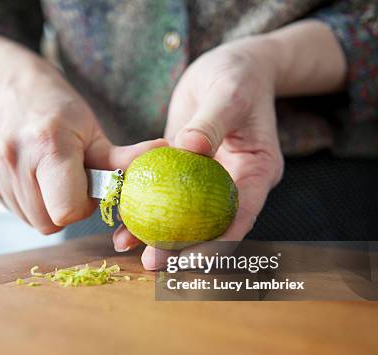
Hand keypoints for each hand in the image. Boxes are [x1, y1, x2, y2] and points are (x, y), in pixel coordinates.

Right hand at [0, 36, 164, 233]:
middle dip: (65, 208)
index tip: (86, 187)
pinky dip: (29, 200)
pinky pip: (14, 210)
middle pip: (48, 222)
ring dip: (47, 206)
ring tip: (51, 175)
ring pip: (31, 220)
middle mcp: (15, 159)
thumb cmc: (60, 110)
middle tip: (70, 181)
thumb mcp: (95, 131)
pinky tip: (33, 175)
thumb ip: (124, 158)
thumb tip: (166, 156)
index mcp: (49, 146)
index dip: (80, 207)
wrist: (12, 88)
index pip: (66, 211)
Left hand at [113, 38, 283, 267]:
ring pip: (184, 216)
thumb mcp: (228, 94)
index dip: (218, 241)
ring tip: (126, 247)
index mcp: (256, 171)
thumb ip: (212, 122)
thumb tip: (190, 148)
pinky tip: (120, 221)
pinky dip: (144, 207)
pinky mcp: (184, 172)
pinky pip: (164, 195)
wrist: (228, 67)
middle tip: (152, 263)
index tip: (193, 259)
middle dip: (182, 248)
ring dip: (157, 233)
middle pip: (210, 225)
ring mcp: (207, 180)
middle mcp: (233, 183)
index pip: (240, 215)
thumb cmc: (237, 77)